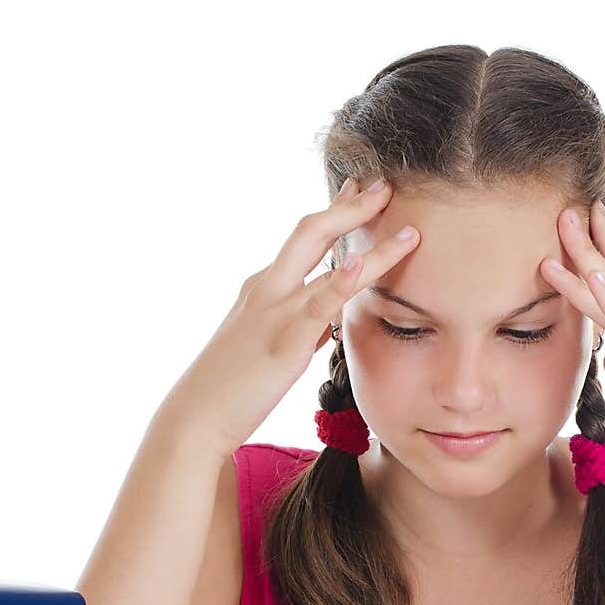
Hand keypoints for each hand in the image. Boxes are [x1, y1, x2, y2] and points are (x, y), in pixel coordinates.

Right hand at [160, 178, 420, 460]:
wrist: (195, 420)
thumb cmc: (230, 390)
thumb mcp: (268, 349)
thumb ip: (298, 330)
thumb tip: (323, 326)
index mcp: (263, 289)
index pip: (304, 239)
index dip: (334, 211)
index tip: (360, 190)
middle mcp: (267, 289)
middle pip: (311, 231)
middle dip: (351, 206)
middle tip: (386, 185)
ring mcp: (274, 312)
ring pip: (324, 261)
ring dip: (369, 241)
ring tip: (409, 229)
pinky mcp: (283, 343)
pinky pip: (318, 306)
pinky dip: (342, 281)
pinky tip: (363, 262)